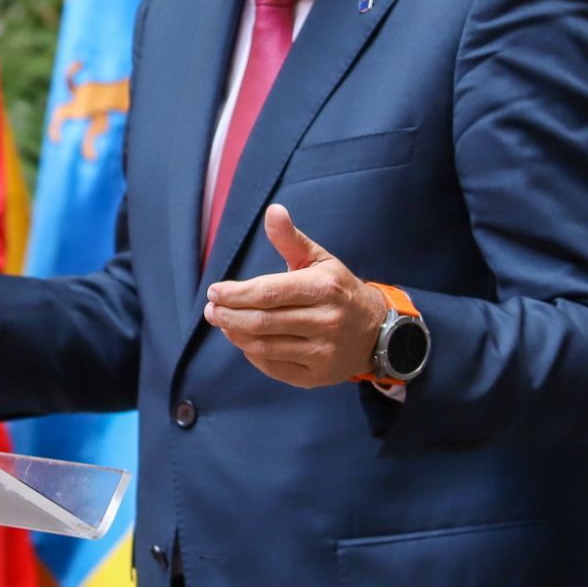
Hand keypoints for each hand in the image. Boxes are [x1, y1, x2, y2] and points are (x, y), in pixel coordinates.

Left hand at [201, 204, 388, 388]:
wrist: (376, 331)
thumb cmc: (338, 290)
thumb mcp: (320, 260)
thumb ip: (291, 239)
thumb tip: (273, 210)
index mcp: (324, 289)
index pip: (269, 293)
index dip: (236, 294)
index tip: (214, 291)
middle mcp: (326, 322)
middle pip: (263, 322)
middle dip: (229, 316)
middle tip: (211, 310)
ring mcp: (323, 352)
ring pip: (265, 347)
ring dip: (236, 335)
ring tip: (223, 323)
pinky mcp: (319, 376)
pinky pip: (275, 368)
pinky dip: (253, 355)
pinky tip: (244, 341)